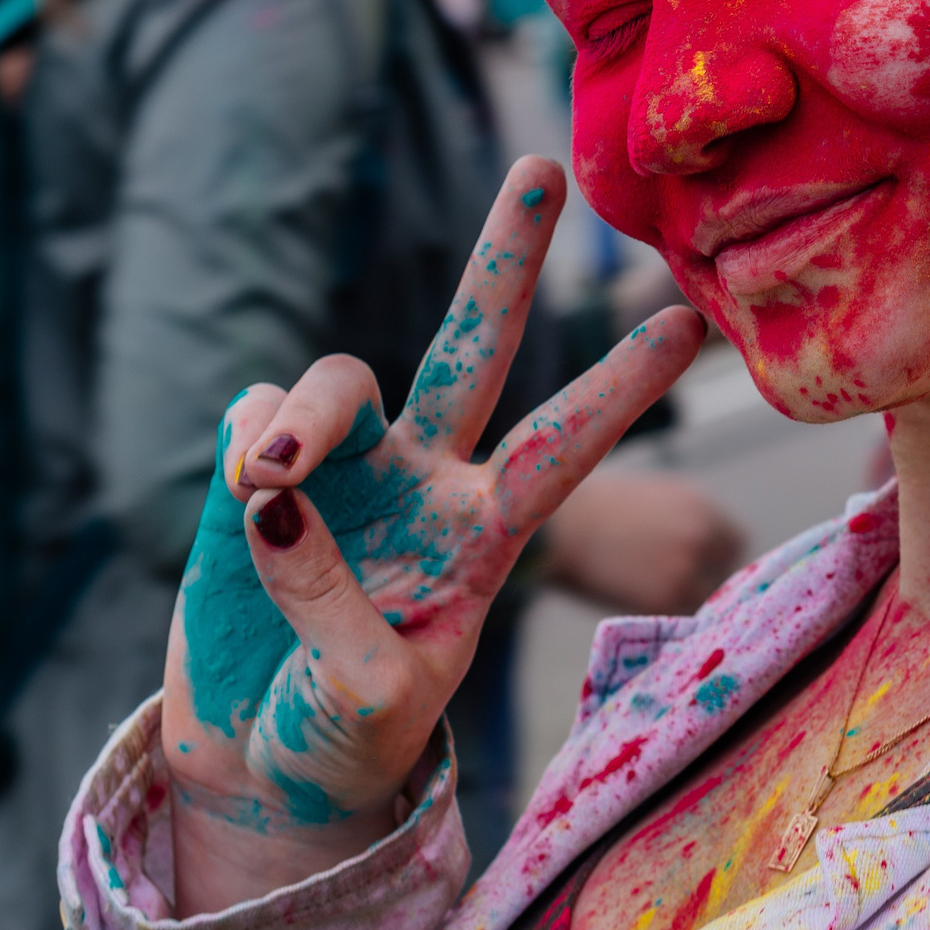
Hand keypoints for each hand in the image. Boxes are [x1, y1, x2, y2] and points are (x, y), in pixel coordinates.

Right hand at [158, 157, 704, 913]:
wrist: (264, 764)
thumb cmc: (346, 736)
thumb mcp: (370, 701)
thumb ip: (335, 608)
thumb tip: (279, 505)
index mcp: (487, 535)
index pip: (564, 449)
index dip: (619, 388)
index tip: (686, 323)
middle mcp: (426, 479)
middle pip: (473, 346)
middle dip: (504, 257)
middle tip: (541, 165)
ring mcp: (344, 469)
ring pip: (341, 380)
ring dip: (305, 414)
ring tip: (267, 478)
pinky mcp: (256, 473)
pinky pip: (254, 417)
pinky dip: (245, 442)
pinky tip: (242, 496)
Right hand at [544, 471, 746, 615]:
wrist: (561, 525)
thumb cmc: (599, 510)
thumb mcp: (657, 497)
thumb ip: (690, 520)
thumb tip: (710, 549)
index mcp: (702, 507)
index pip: (734, 544)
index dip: (715, 558)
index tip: (697, 568)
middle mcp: (704, 536)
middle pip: (725, 575)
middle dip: (704, 582)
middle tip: (671, 588)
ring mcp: (688, 569)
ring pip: (706, 600)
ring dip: (686, 603)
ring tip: (648, 596)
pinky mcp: (667, 598)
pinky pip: (681, 618)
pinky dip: (665, 617)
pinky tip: (637, 604)